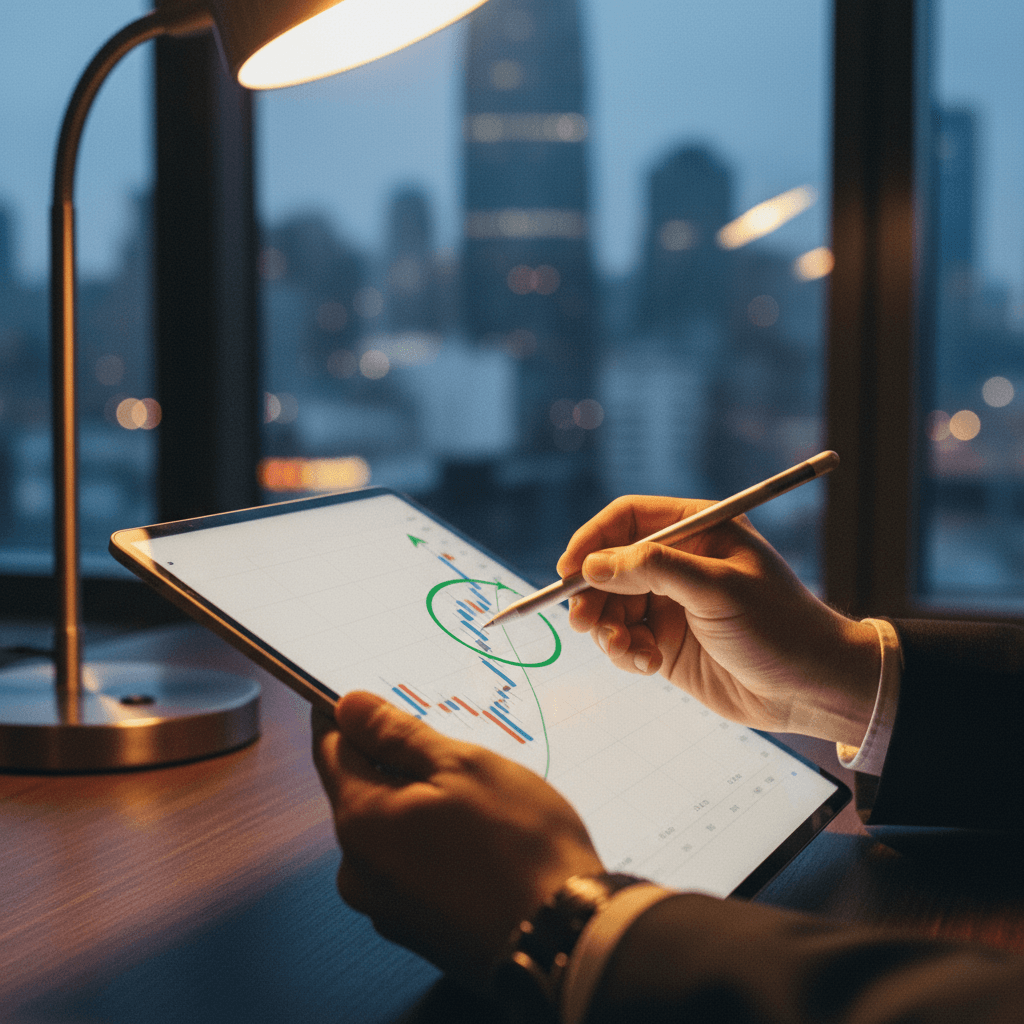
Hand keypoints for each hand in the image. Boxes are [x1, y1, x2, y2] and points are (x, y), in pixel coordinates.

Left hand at [312, 691, 603, 983]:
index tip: (372, 696)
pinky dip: (433, 842)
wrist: (566, 939)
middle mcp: (358, 870)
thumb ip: (397, 735)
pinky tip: (478, 837)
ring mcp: (386, 905)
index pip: (330, 749)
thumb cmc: (519, 847)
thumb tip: (349, 707)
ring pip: (390, 828)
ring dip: (419, 803)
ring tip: (477, 795)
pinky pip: (410, 865)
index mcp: (360, 822)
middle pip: (360, 790)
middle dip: (395, 761)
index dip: (348, 716)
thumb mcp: (462, 767)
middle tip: (450, 745)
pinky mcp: (417, 927)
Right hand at [556, 495, 879, 746]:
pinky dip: (625, 653)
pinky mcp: (665, 641)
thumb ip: (654, 570)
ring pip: (610, 606)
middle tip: (583, 621)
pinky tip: (648, 665)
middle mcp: (678, 562)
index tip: (568, 570)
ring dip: (608, 630)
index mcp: (697, 529)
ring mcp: (670, 602)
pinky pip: (623, 639)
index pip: (628, 519)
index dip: (593, 540)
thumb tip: (592, 565)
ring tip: (629, 651)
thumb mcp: (718, 589)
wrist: (810, 688)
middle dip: (592, 594)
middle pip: (609, 565)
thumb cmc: (779, 626)